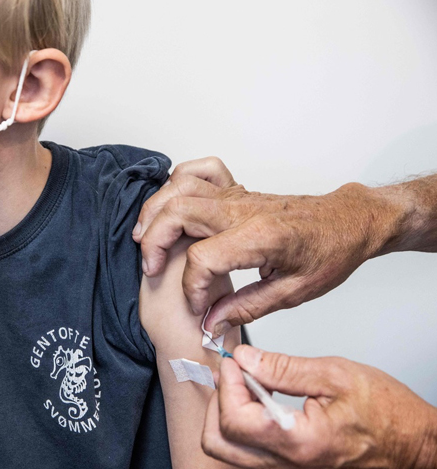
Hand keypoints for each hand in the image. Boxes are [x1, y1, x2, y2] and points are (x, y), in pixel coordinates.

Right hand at [133, 157, 401, 336]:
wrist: (347, 220)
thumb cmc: (329, 253)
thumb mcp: (294, 292)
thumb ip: (246, 308)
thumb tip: (210, 321)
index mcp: (261, 238)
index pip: (203, 259)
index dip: (190, 289)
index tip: (198, 308)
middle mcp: (243, 210)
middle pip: (178, 213)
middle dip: (154, 243)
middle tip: (152, 270)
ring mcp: (237, 195)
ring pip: (178, 188)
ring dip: (154, 212)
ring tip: (145, 240)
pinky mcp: (235, 190)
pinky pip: (196, 172)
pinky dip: (174, 183)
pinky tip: (169, 206)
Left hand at [202, 345, 436, 467]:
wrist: (414, 441)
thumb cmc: (388, 412)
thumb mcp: (335, 375)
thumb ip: (283, 367)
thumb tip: (246, 359)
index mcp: (298, 441)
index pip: (234, 419)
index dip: (228, 383)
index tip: (236, 360)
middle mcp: (288, 464)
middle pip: (218, 442)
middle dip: (218, 401)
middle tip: (235, 374)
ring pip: (229, 451)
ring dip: (226, 413)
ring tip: (246, 385)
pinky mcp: (290, 467)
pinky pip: (249, 452)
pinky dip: (242, 425)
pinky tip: (258, 400)